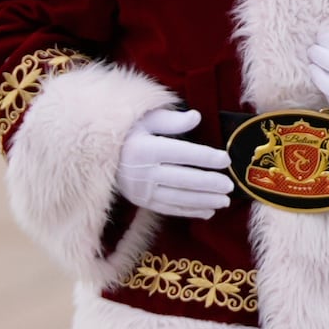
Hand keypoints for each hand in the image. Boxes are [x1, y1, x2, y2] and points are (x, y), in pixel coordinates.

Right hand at [117, 107, 232, 219]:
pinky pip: (169, 209)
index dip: (205, 157)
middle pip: (183, 180)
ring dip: (203, 201)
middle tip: (230, 186)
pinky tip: (208, 211)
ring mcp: (142, 190)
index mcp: (145, 149)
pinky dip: (190, 211)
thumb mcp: (145, 119)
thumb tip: (196, 117)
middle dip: (209, 184)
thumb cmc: (128, 133)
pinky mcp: (142, 202)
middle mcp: (143, 172)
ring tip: (225, 201)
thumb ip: (171, 120)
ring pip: (178, 198)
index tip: (226, 159)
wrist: (97, 155)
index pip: (181, 154)